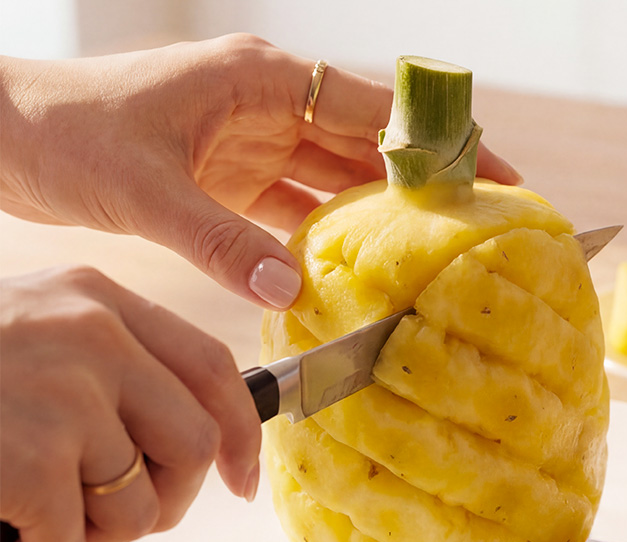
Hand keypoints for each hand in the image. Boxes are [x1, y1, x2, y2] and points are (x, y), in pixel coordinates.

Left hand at [0, 34, 521, 309]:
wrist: (2, 137)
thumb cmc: (63, 135)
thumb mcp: (144, 188)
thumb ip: (218, 241)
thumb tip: (291, 291)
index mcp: (262, 79)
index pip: (373, 108)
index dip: (437, 141)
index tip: (492, 173)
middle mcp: (268, 104)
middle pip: (366, 143)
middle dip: (419, 181)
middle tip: (475, 224)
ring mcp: (252, 140)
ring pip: (335, 176)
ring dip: (375, 213)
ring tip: (426, 252)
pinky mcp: (231, 176)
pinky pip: (295, 205)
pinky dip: (322, 235)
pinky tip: (349, 267)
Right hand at [0, 266, 260, 541]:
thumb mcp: (35, 334)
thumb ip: (111, 370)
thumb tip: (196, 443)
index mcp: (99, 299)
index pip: (212, 367)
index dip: (239, 435)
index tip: (240, 480)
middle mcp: (92, 334)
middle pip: (193, 443)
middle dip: (164, 501)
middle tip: (110, 519)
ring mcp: (61, 390)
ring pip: (140, 501)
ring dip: (94, 537)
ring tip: (37, 522)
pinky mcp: (28, 450)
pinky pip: (74, 537)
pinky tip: (3, 536)